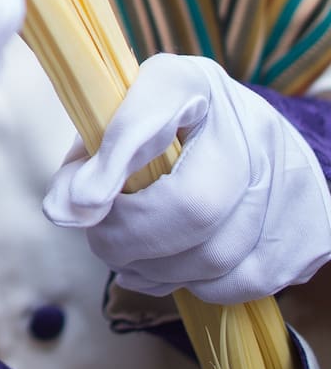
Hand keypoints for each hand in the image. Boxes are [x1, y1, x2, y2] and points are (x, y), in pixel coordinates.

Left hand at [43, 54, 330, 303]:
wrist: (252, 135)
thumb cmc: (168, 128)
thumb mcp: (120, 122)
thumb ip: (87, 161)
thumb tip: (62, 212)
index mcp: (190, 83)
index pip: (152, 116)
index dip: (114, 162)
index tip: (78, 203)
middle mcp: (247, 123)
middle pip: (193, 204)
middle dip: (132, 238)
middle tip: (100, 243)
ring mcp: (287, 176)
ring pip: (217, 253)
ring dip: (158, 270)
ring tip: (128, 261)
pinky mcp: (309, 225)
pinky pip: (244, 280)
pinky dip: (197, 285)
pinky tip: (171, 271)